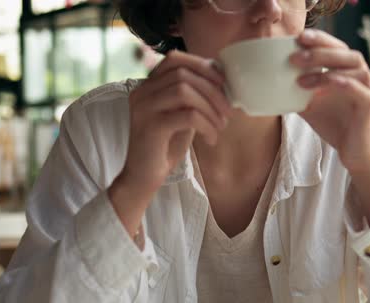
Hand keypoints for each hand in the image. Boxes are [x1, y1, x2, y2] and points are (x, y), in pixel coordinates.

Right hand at [108, 50, 232, 239]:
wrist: (143, 178)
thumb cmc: (165, 146)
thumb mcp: (181, 115)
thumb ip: (192, 97)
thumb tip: (222, 82)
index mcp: (147, 85)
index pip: (174, 58)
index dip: (202, 66)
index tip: (223, 84)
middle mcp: (141, 92)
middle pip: (182, 73)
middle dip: (213, 90)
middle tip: (228, 111)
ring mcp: (143, 108)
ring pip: (184, 91)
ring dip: (211, 108)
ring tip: (220, 126)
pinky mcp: (151, 126)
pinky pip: (187, 116)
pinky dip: (206, 125)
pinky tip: (211, 139)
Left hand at [290, 29, 369, 223]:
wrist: (354, 154)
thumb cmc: (335, 126)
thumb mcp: (309, 106)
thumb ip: (295, 93)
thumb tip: (267, 86)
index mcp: (346, 72)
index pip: (335, 47)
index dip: (319, 39)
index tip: (297, 37)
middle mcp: (360, 76)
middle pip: (344, 52)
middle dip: (320, 48)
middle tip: (296, 51)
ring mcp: (367, 90)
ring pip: (353, 66)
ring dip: (326, 66)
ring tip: (300, 75)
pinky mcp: (369, 106)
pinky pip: (359, 89)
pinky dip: (342, 82)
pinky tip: (326, 81)